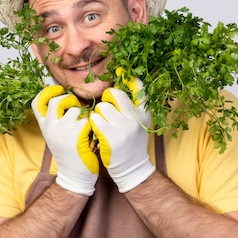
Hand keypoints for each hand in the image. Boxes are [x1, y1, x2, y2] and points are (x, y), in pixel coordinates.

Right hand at [32, 85, 98, 195]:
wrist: (74, 175)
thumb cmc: (69, 153)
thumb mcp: (56, 135)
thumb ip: (57, 118)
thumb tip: (64, 97)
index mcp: (44, 126)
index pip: (37, 102)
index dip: (48, 92)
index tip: (59, 90)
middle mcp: (50, 127)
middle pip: (56, 101)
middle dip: (69, 100)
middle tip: (76, 107)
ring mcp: (62, 131)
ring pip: (75, 110)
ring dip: (84, 115)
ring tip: (86, 127)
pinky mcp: (76, 136)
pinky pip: (87, 120)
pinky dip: (91, 125)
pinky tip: (91, 135)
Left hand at [89, 75, 154, 192]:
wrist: (131, 167)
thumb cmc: (133, 142)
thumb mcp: (140, 123)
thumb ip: (133, 107)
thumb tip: (122, 84)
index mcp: (144, 113)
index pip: (140, 89)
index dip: (130, 78)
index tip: (121, 71)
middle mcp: (135, 118)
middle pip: (115, 94)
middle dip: (107, 98)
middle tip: (107, 107)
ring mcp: (122, 127)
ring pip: (102, 107)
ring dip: (98, 113)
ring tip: (103, 124)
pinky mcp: (109, 136)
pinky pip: (94, 119)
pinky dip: (93, 123)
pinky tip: (98, 131)